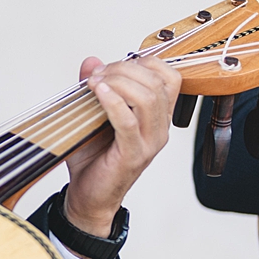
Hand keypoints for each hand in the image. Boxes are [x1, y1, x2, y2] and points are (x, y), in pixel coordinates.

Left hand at [63, 53, 181, 237]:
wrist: (89, 197)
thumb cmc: (94, 158)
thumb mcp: (92, 115)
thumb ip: (95, 87)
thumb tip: (91, 61)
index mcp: (157, 117)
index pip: (170, 77)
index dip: (144, 62)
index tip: (113, 65)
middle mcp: (160, 129)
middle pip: (156, 83)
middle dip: (125, 69)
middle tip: (97, 73)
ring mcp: (149, 143)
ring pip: (147, 98)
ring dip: (118, 82)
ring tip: (94, 82)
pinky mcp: (133, 155)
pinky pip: (129, 122)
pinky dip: (113, 102)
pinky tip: (97, 92)